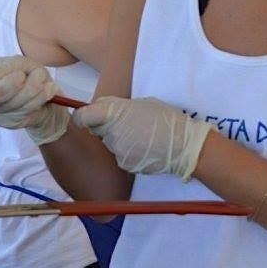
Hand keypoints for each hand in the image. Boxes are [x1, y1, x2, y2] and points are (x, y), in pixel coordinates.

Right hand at [0, 56, 69, 144]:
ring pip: (11, 104)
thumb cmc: (28, 74)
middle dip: (10, 85)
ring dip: (31, 89)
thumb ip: (2, 68)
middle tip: (22, 76)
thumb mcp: (18, 63)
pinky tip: (48, 90)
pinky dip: (40, 97)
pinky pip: (25, 111)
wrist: (47, 96)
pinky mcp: (10, 122)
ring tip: (41, 79)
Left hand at [73, 97, 212, 179]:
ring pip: (111, 144)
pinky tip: (145, 149)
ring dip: (120, 141)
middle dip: (106, 128)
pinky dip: (129, 153)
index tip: (89, 119)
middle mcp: (110, 132)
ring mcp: (117, 150)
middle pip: (98, 131)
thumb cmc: (165, 119)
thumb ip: (118, 107)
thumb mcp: (141, 103)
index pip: (83, 117)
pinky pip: (121, 156)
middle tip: (127, 125)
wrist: (183, 145)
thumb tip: (104, 110)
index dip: (85, 118)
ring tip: (142, 138)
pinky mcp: (124, 164)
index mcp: (113, 113)